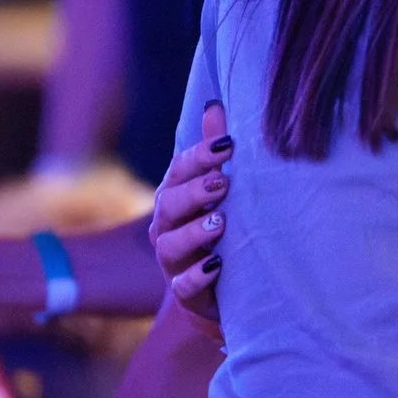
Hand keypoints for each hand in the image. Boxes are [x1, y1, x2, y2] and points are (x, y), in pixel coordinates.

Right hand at [150, 102, 230, 322]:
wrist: (221, 287)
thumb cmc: (221, 226)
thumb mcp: (220, 188)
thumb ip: (215, 151)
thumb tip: (214, 106)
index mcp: (175, 195)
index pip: (180, 170)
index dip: (200, 156)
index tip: (229, 144)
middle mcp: (168, 226)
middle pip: (169, 204)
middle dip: (194, 192)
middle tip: (222, 183)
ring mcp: (174, 260)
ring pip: (171, 245)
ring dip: (194, 232)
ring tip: (220, 222)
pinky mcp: (186, 291)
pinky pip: (183, 285)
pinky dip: (198, 275)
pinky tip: (217, 265)